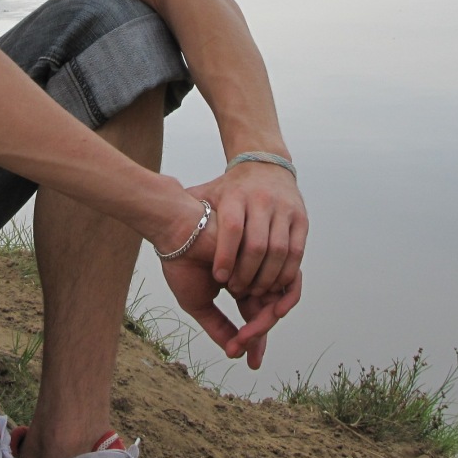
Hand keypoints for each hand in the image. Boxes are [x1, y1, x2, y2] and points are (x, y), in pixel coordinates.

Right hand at [160, 243, 302, 368]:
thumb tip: (235, 352)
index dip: (254, 341)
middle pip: (266, 312)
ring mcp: (258, 267)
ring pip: (273, 302)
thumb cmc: (182, 265)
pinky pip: (281, 284)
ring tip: (245, 335)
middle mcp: (251, 276)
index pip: (253, 317)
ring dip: (263, 323)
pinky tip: (266, 317)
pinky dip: (278, 302)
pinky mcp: (264, 257)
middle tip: (242, 347)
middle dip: (258, 335)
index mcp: (237, 285)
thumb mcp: (198, 305)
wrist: (178, 235)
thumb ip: (218, 327)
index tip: (250, 363)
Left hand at [195, 163, 306, 298]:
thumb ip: (188, 207)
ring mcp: (285, 209)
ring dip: (267, 277)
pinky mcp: (301, 219)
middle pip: (258, 245)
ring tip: (253, 291)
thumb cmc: (232, 188)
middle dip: (247, 273)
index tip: (219, 279)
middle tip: (236, 291)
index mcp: (237, 195)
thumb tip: (156, 216)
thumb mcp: (208, 192)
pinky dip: (286, 272)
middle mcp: (263, 201)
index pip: (233, 228)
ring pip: (280, 251)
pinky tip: (274, 285)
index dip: (226, 256)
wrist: (266, 165)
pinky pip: (297, 251)